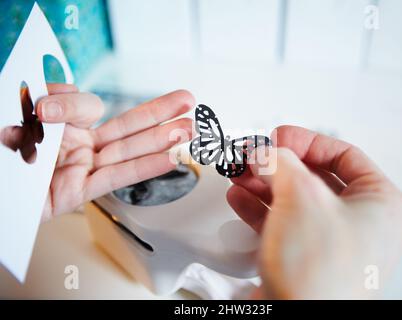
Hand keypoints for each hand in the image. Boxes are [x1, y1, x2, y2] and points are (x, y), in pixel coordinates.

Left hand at [1, 84, 193, 220]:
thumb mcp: (17, 109)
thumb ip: (52, 99)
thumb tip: (70, 102)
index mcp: (61, 123)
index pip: (88, 107)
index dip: (75, 105)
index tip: (45, 112)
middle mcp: (76, 145)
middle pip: (126, 127)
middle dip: (160, 114)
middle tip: (187, 102)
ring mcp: (80, 168)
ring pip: (128, 153)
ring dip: (162, 141)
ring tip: (189, 131)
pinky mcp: (77, 193)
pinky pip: (116, 179)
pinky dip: (144, 169)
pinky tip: (168, 159)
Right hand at [227, 125, 401, 298]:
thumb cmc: (319, 274)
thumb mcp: (300, 195)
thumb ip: (281, 161)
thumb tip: (267, 150)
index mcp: (381, 204)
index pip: (344, 155)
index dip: (306, 141)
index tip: (277, 137)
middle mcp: (362, 224)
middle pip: (315, 177)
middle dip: (277, 164)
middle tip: (253, 155)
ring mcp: (334, 243)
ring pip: (296, 199)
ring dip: (264, 183)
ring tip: (240, 172)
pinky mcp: (308, 258)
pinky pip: (285, 222)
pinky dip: (261, 208)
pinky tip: (241, 197)